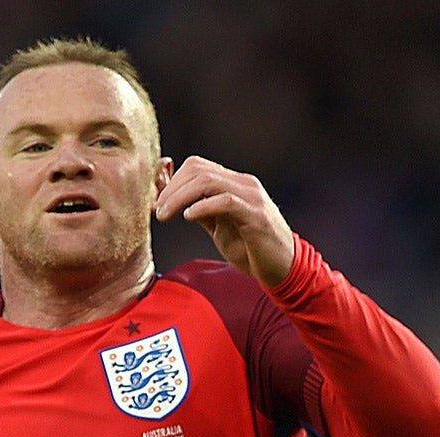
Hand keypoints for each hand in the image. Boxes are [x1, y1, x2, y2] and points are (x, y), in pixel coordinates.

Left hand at [154, 156, 295, 288]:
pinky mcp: (256, 215)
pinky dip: (202, 206)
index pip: (196, 166)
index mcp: (232, 183)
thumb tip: (165, 198)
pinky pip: (225, 201)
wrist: (283, 267)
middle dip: (171, 189)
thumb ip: (196, 209)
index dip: (171, 182)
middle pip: (197, 169)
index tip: (157, 204)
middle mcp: (242, 183)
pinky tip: (188, 217)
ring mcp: (251, 196)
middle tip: (158, 211)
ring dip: (179, 197)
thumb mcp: (217, 226)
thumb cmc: (250, 248)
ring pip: (207, 181)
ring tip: (165, 215)